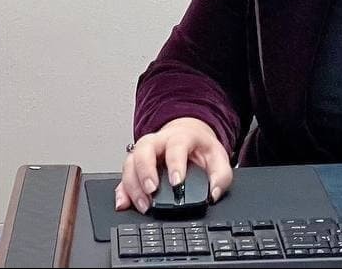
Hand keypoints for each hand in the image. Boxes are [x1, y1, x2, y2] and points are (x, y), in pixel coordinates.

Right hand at [114, 117, 232, 213]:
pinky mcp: (135, 165)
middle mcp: (158, 142)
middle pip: (144, 150)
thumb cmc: (201, 149)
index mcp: (180, 137)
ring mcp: (144, 152)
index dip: (175, 164)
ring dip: (133, 185)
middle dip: (145, 171)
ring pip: (130, 162)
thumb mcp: (218, 158)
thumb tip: (214, 194)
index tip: (177, 182)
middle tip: (152, 190)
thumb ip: (220, 176)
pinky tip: (124, 203)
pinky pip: (123, 176)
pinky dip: (121, 191)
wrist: (188, 136)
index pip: (175, 146)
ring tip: (143, 204)